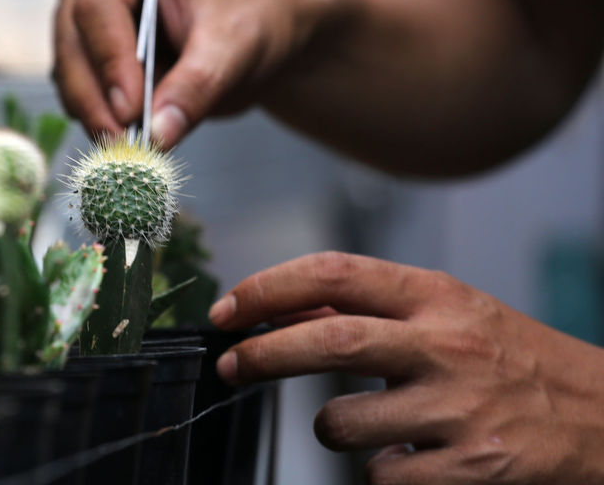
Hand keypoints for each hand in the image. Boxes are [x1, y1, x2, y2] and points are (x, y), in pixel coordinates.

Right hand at [52, 0, 349, 148]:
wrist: (262, 29)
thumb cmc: (255, 11)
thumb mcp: (238, 44)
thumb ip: (198, 85)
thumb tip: (159, 133)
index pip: (99, 4)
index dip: (110, 59)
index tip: (131, 110)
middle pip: (73, 40)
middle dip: (95, 97)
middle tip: (123, 144)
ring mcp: (84, 17)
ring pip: (69, 71)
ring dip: (94, 114)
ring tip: (130, 150)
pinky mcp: (90, 56)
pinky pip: (80, 92)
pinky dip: (100, 120)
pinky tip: (130, 142)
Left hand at [209, 252, 603, 483]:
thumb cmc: (510, 359)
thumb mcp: (446, 314)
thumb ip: (368, 310)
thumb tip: (279, 311)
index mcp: (436, 296)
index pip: (333, 274)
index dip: (267, 288)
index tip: (229, 311)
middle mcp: (445, 344)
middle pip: (327, 340)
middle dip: (261, 354)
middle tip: (230, 366)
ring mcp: (458, 408)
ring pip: (340, 422)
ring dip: (330, 428)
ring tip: (363, 424)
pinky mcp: (470, 467)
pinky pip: (381, 476)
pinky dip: (378, 470)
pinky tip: (408, 457)